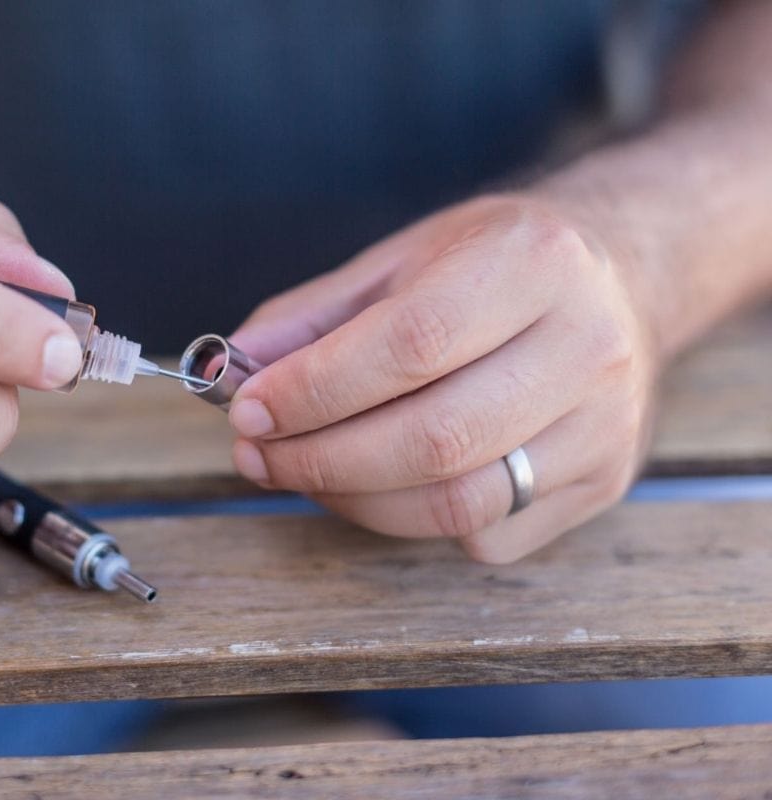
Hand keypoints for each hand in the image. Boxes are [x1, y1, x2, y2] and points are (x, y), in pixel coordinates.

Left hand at [227, 194, 660, 561]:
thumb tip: (230, 373)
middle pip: (435, 438)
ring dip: (353, 500)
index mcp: (534, 263)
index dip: (317, 388)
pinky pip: (485, 536)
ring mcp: (604, 426)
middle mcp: (587, 346)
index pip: (413, 344)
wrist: (618, 283)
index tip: (249, 409)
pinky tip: (375, 485)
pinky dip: (408, 521)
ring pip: (458, 502)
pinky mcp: (601, 484)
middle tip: (257, 452)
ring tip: (298, 470)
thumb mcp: (401, 260)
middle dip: (320, 458)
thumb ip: (312, 317)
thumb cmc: (492, 268)